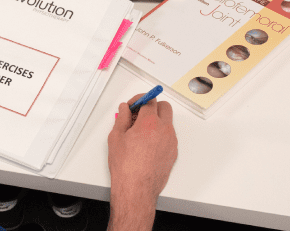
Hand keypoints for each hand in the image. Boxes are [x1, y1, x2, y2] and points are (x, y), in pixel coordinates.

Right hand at [107, 95, 177, 230]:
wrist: (136, 189)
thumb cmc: (125, 166)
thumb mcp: (116, 137)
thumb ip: (121, 118)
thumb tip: (125, 109)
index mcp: (149, 122)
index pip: (149, 100)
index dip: (139, 100)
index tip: (132, 105)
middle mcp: (164, 129)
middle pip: (164, 107)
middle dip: (152, 106)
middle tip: (138, 114)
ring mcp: (171, 141)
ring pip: (167, 122)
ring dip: (156, 121)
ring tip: (140, 132)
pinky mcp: (173, 152)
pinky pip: (169, 136)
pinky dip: (160, 134)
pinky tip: (146, 144)